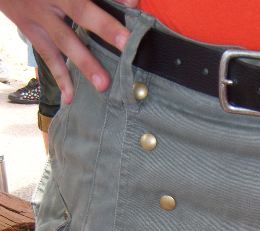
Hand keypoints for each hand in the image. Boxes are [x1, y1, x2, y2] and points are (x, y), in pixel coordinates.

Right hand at [0, 0, 138, 102]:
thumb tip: (131, 2)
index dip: (110, 3)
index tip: (133, 6)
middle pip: (80, 11)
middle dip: (104, 28)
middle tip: (126, 45)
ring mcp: (38, 16)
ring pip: (64, 40)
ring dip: (84, 63)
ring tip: (102, 85)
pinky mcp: (30, 31)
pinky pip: (48, 57)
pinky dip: (61, 78)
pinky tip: (70, 98)